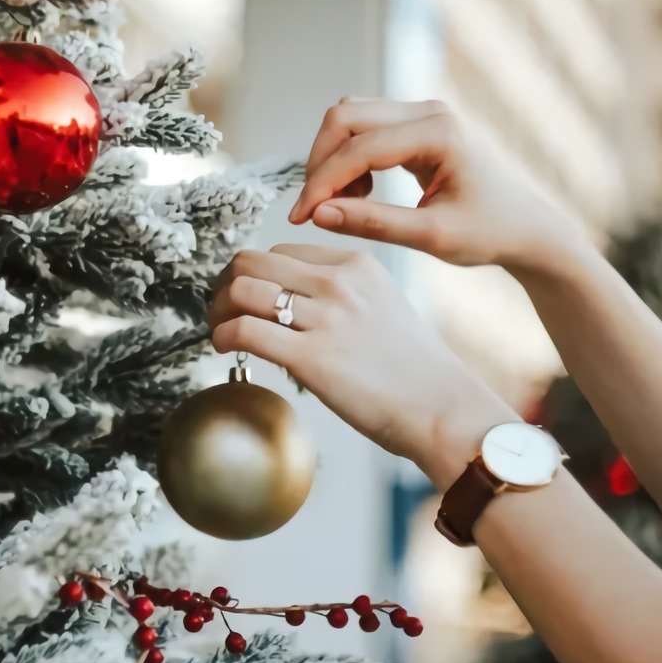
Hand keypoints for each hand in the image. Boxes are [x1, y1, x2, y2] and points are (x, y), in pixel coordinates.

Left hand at [207, 244, 515, 485]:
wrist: (444, 409)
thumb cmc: (416, 371)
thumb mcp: (383, 308)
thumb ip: (340, 297)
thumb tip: (290, 307)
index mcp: (356, 265)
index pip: (281, 253)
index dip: (254, 275)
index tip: (246, 298)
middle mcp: (339, 282)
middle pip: (252, 263)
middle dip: (226, 285)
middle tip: (221, 311)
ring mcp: (325, 318)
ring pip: (242, 290)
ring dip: (217, 311)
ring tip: (218, 331)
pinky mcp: (311, 357)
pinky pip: (244, 331)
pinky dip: (222, 337)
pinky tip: (224, 349)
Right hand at [287, 98, 588, 277]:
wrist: (527, 227)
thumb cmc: (490, 233)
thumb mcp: (432, 237)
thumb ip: (373, 223)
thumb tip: (319, 214)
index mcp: (439, 133)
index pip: (359, 148)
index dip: (322, 183)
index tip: (300, 219)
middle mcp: (429, 111)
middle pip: (345, 116)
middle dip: (320, 163)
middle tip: (313, 210)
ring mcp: (422, 113)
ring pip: (349, 117)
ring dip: (332, 159)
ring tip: (344, 204)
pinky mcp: (416, 123)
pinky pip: (364, 128)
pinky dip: (349, 158)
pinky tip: (361, 194)